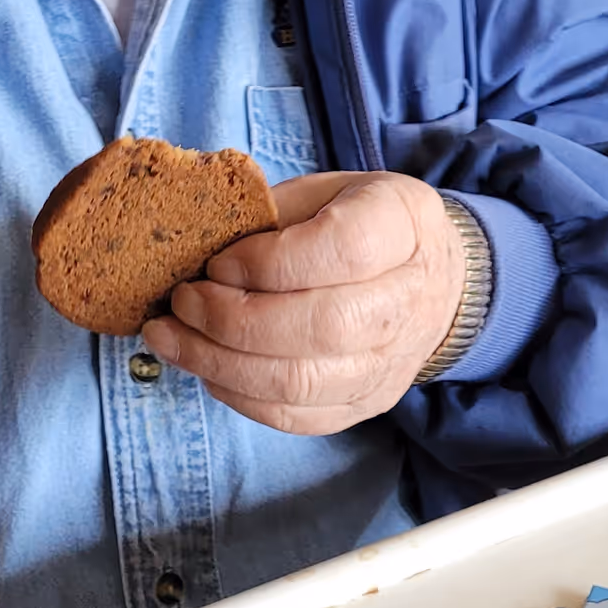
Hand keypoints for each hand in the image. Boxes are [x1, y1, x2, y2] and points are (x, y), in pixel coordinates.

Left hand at [140, 171, 468, 435]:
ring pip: (302, 382)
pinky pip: (297, 417)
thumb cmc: (365, 225)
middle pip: (321, 326)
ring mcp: (390, 363)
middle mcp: (408, 301)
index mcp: (403, 227)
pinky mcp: (367, 403)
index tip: (219, 262)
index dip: (270, 262)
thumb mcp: (328, 190)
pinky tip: (207, 367)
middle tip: (181, 301)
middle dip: (231, 318)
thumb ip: (272, 211)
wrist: (436, 279)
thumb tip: (198, 245)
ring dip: (220, 364)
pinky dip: (240, 397)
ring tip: (171, 339)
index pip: (344, 251)